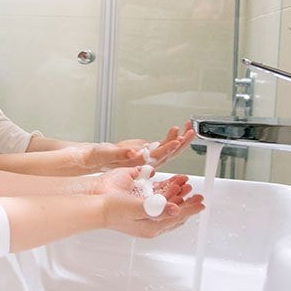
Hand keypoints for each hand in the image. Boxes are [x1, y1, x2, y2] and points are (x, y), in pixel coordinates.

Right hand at [81, 121, 196, 170]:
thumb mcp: (110, 154)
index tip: (177, 141)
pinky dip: (171, 136)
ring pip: (169, 149)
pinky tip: (176, 129)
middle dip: (181, 142)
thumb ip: (123, 153)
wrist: (100, 158)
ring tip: (188, 127)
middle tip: (190, 132)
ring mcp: (150, 156)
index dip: (168, 149)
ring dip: (180, 138)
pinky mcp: (149, 151)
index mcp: (141, 164)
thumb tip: (135, 152)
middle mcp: (148, 162)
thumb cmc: (103, 158)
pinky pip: (164, 144)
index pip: (158, 157)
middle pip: (169, 153)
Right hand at [98, 169, 204, 237]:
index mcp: (151, 226)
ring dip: (178, 193)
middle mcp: (150, 220)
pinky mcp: (139, 200)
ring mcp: (145, 210)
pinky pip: (157, 196)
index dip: (190, 209)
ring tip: (188, 186)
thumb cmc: (113, 210)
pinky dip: (167, 189)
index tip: (201, 204)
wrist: (96, 201)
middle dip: (187, 202)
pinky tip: (172, 183)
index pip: (176, 217)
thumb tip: (175, 209)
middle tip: (199, 196)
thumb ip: (157, 209)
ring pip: (167, 203)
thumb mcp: (137, 209)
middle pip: (175, 211)